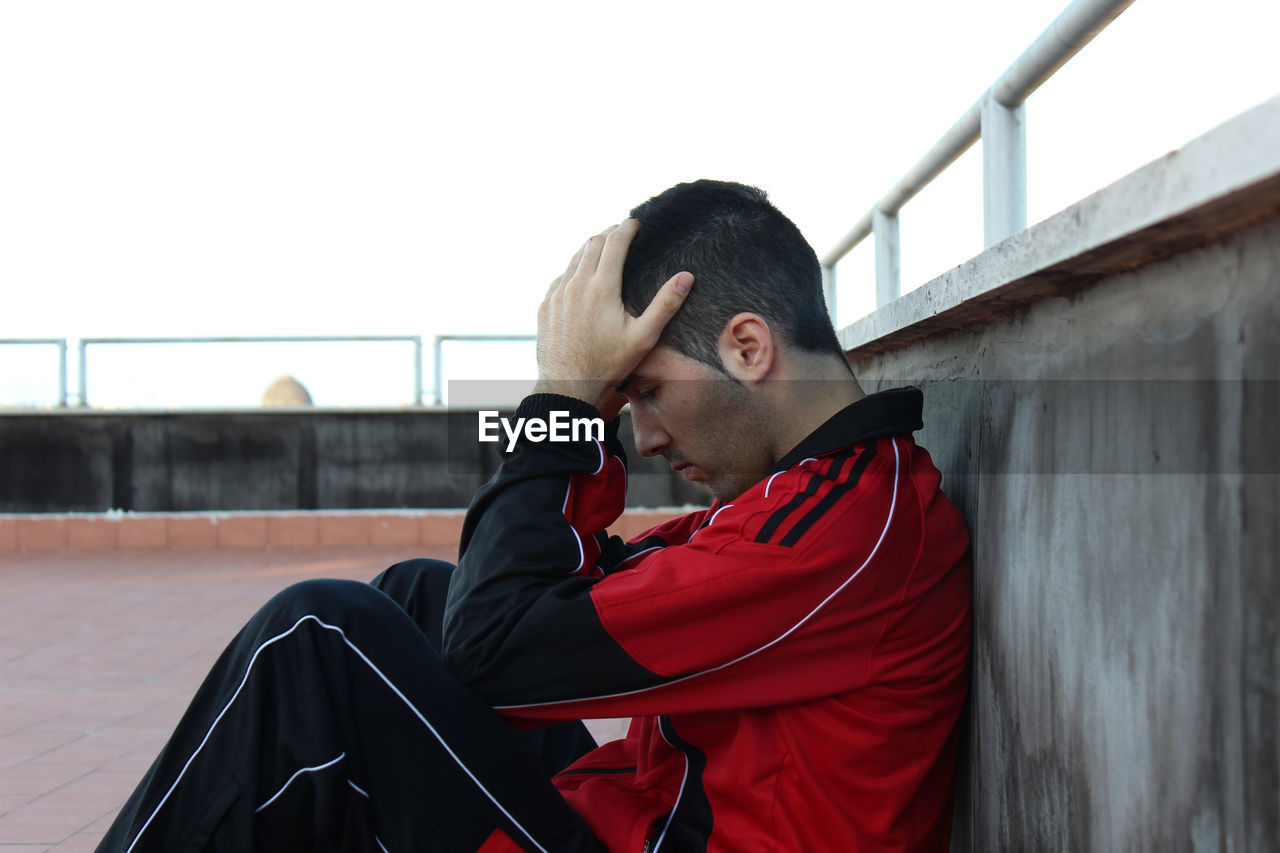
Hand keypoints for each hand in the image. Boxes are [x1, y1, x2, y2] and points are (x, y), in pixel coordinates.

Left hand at [534, 219, 692, 419]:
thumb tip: (686, 276)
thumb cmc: (609, 364)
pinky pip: (560, 277)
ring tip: (604, 248)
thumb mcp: (644, 337)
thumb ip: (665, 304)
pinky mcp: (546, 306)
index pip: (614, 243)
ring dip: (590, 249)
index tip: (636, 222)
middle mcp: (575, 285)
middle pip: (592, 244)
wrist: (567, 386)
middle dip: (609, 233)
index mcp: (601, 288)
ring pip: (574, 259)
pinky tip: (582, 276)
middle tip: (622, 232)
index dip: (627, 228)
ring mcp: (557, 295)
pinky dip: (574, 269)